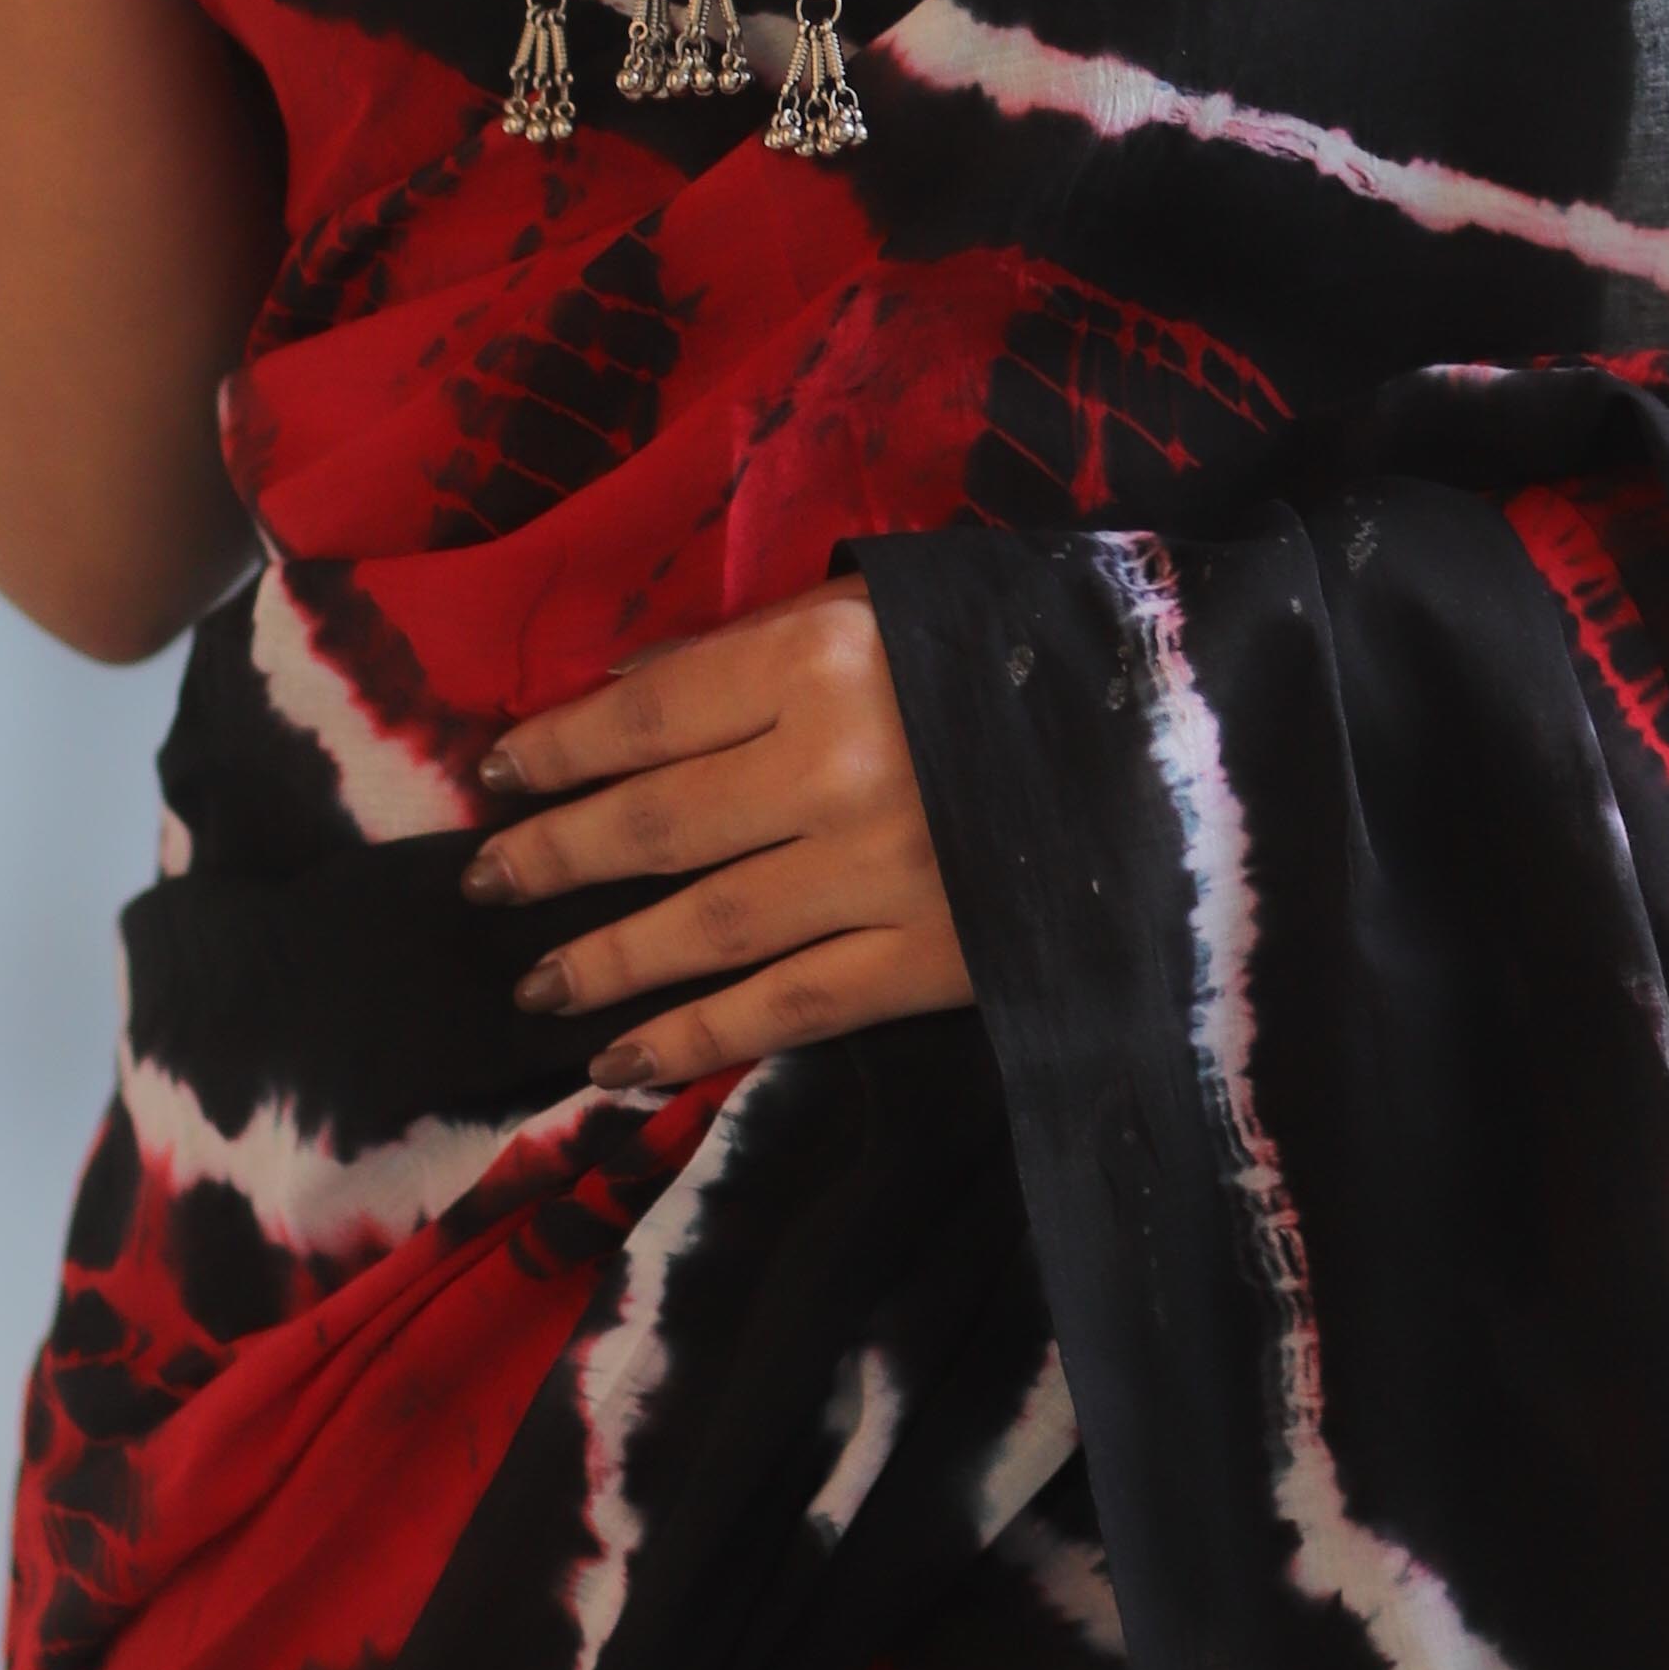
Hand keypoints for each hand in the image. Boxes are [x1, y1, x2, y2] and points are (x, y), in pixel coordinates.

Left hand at [462, 588, 969, 1090]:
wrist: (1183, 740)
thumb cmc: (1017, 648)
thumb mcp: (884, 606)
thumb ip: (754, 644)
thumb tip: (623, 689)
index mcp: (821, 660)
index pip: (647, 713)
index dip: (558, 748)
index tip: (495, 774)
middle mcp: (835, 768)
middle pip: (657, 823)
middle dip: (557, 856)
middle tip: (486, 882)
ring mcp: (881, 874)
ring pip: (708, 926)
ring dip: (606, 960)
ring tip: (536, 984)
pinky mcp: (931, 959)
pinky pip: (791, 1005)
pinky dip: (700, 1038)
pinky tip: (627, 1063)